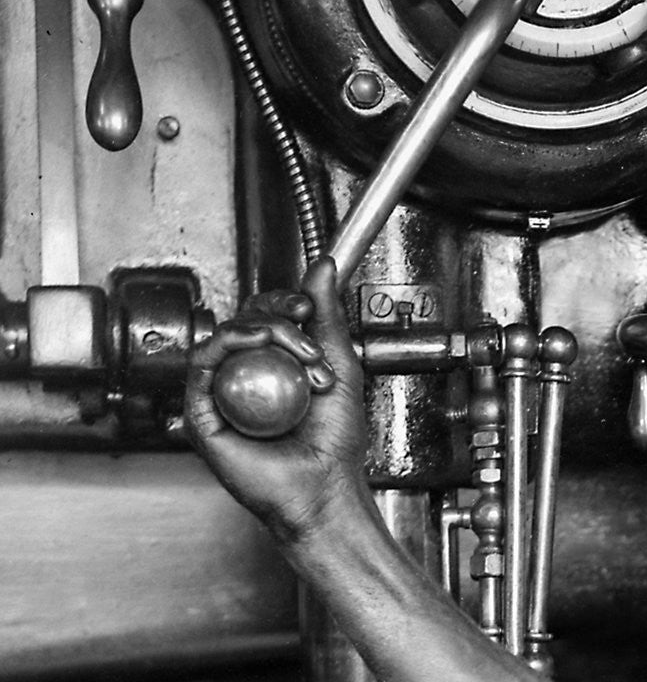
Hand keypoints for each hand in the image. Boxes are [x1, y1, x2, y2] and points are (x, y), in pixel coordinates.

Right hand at [185, 257, 366, 543]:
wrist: (326, 485)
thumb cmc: (334, 439)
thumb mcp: (339, 362)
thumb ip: (327, 314)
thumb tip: (322, 265)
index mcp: (271, 366)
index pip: (263, 315)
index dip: (280, 301)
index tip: (306, 304)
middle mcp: (244, 377)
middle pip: (242, 320)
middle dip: (276, 313)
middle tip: (306, 327)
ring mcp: (222, 395)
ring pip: (224, 336)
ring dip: (262, 329)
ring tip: (298, 350)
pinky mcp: (202, 414)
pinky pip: (202, 365)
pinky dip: (227, 344)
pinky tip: (256, 344)